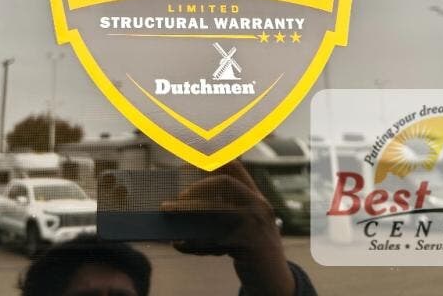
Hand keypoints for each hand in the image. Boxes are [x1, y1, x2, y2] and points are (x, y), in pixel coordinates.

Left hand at [161, 161, 295, 295]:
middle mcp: (259, 206)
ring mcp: (256, 225)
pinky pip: (213, 240)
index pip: (236, 168)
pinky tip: (178, 244)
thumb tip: (185, 204)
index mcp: (257, 198)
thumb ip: (227, 211)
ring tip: (167, 210)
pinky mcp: (248, 245)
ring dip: (187, 210)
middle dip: (197, 186)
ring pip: (215, 210)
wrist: (276, 283)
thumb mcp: (246, 227)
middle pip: (224, 183)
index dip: (213, 160)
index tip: (189, 160)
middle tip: (177, 196)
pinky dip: (192, 242)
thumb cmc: (254, 252)